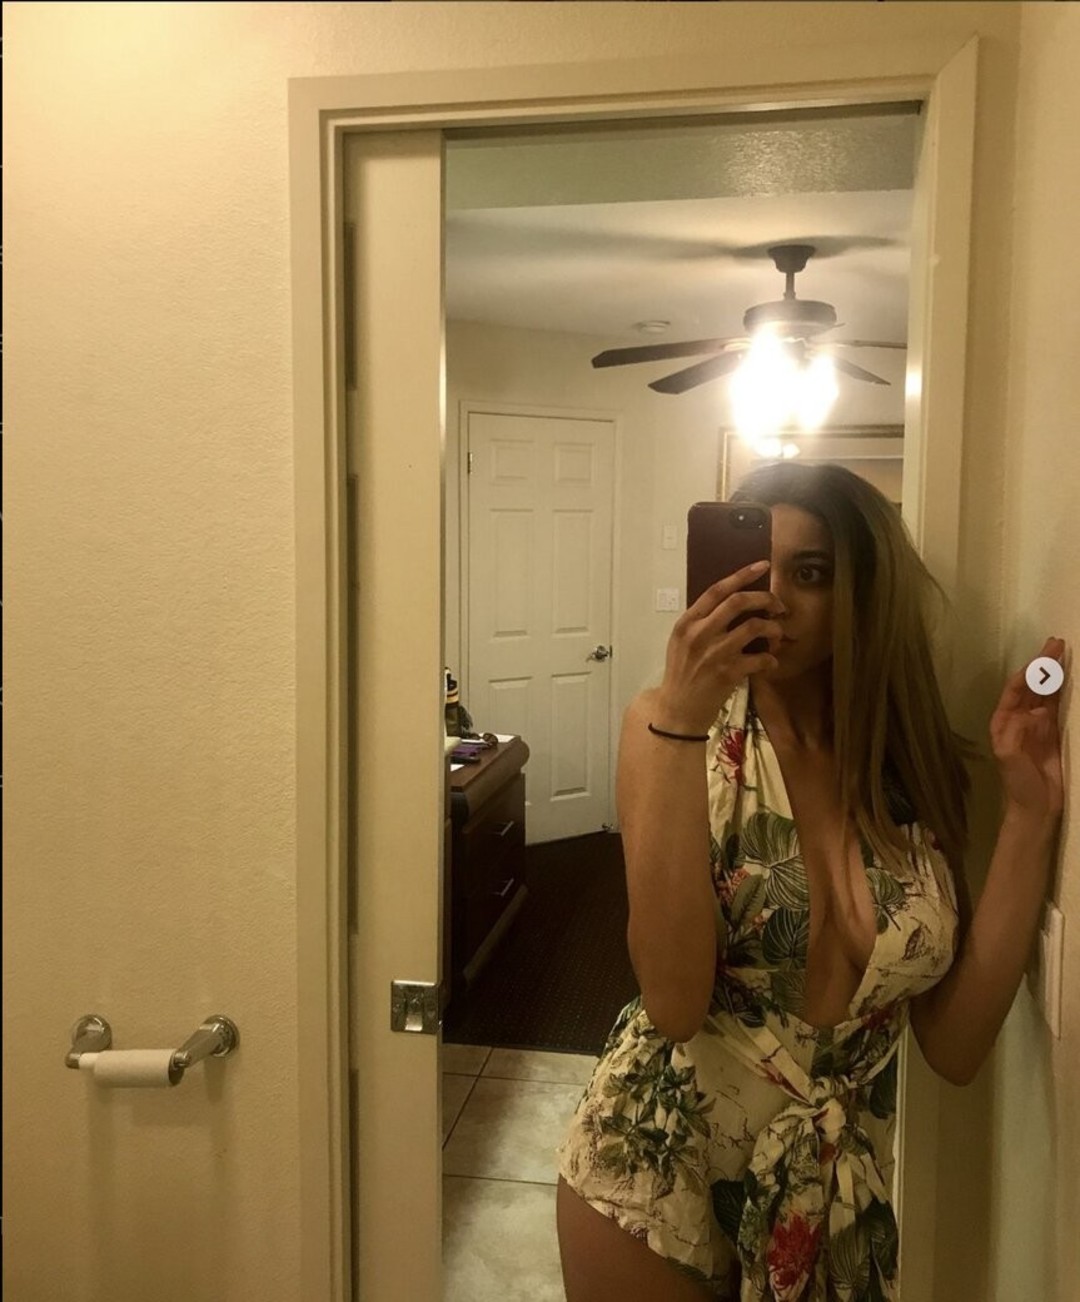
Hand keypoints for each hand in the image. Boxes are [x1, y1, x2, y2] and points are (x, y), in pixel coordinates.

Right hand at [653, 562, 782, 734]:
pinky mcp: (728, 673)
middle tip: (777, 606)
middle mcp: (700, 634)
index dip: (742, 574)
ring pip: (754, 627)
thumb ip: (702, 622)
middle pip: (739, 602)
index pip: (717, 590)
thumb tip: (734, 602)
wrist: (678, 709)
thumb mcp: (682, 642)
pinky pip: (760, 658)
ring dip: (773, 628)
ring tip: (777, 634)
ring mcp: (715, 653)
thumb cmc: (682, 673)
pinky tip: (770, 662)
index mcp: (687, 623)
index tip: (762, 565)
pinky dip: (771, 659)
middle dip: (765, 599)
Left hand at [990, 637, 1065, 817]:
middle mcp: (1019, 719)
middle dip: (1043, 664)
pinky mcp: (1054, 733)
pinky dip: (1066, 692)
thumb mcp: (1009, 758)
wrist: (1036, 807)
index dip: (1030, 671)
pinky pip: (1060, 707)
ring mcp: (1038, 725)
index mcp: (1004, 721)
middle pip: (1032, 686)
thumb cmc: (1018, 784)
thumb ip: (1016, 733)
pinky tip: (1073, 679)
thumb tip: (1034, 711)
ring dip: (1055, 674)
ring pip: (1047, 693)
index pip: (1016, 689)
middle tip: (1058, 643)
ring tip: (1065, 653)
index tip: (1045, 655)